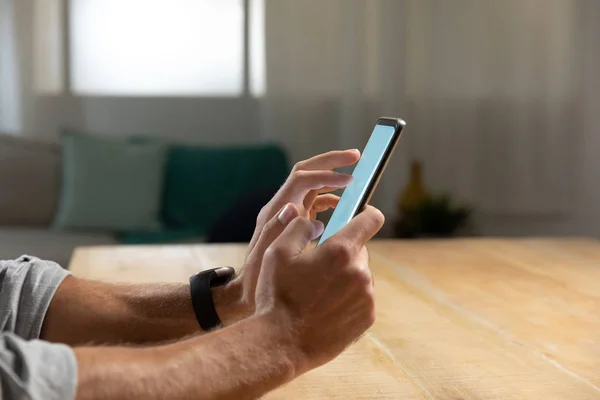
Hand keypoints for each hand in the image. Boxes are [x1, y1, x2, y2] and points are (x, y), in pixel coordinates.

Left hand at [228, 150, 360, 316]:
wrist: (247, 289)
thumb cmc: (257, 277)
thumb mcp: (266, 256)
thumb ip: (277, 230)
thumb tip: (293, 207)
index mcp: (276, 211)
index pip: (302, 179)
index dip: (326, 175)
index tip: (350, 179)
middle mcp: (282, 206)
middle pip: (306, 171)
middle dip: (330, 161)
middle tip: (356, 155)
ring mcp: (288, 213)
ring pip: (312, 184)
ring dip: (332, 176)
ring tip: (355, 178)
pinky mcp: (295, 222)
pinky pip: (315, 201)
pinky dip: (331, 198)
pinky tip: (344, 206)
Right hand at [255, 204, 384, 373]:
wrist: (281, 343)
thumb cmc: (276, 295)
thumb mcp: (276, 252)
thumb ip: (299, 227)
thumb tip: (316, 221)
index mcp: (341, 251)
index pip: (371, 219)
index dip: (366, 212)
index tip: (359, 214)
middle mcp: (360, 272)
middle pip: (359, 250)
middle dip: (342, 252)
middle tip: (317, 266)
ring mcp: (366, 296)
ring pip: (360, 275)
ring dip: (345, 276)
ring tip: (317, 292)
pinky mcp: (367, 317)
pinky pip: (362, 297)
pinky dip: (348, 298)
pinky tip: (324, 307)